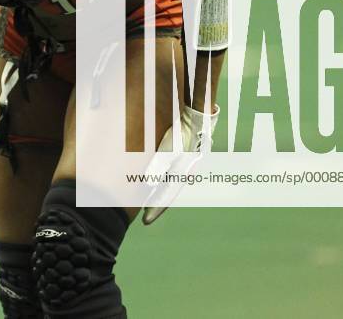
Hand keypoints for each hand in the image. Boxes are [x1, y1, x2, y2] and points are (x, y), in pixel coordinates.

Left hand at [143, 103, 218, 224]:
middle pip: (167, 193)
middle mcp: (183, 174)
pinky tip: (156, 183)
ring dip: (158, 194)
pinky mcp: (181, 159)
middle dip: (156, 204)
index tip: (145, 222)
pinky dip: (162, 182)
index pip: (166, 197)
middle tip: (145, 216)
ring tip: (147, 202)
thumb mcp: (169, 149)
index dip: (155, 210)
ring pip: (169, 185)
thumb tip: (148, 184)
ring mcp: (183, 167)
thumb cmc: (182, 134)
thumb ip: (158, 166)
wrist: (197, 120)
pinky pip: (170, 176)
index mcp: (180, 175)